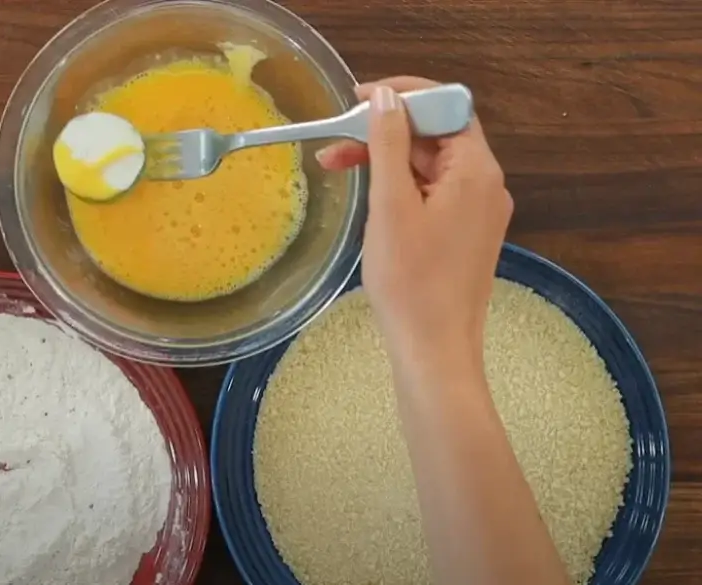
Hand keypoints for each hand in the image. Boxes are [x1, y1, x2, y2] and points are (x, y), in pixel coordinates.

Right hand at [318, 77, 512, 370]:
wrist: (434, 352)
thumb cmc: (411, 283)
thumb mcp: (390, 206)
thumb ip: (388, 145)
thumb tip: (385, 99)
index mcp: (475, 170)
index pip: (447, 105)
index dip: (402, 96)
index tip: (356, 100)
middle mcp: (485, 184)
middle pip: (436, 134)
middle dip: (385, 131)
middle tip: (333, 143)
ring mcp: (477, 212)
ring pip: (430, 165)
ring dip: (386, 159)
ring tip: (336, 168)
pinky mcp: (464, 234)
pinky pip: (433, 192)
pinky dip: (400, 186)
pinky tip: (368, 197)